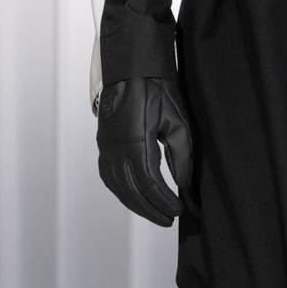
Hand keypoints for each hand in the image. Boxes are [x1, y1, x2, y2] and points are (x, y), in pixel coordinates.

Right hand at [96, 77, 193, 225]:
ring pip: (117, 187)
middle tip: (169, 219)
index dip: (163, 202)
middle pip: (131, 191)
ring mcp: (106, 147)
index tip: (178, 211)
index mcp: (135, 143)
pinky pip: (108, 177)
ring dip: (136, 204)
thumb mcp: (178, 122)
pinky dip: (121, 192)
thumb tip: (183, 184)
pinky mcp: (103, 144)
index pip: (149, 184)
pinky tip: (134, 197)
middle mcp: (115, 148)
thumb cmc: (156, 90)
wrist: (131, 68)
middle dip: (151, 209)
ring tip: (154, 213)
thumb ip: (181, 156)